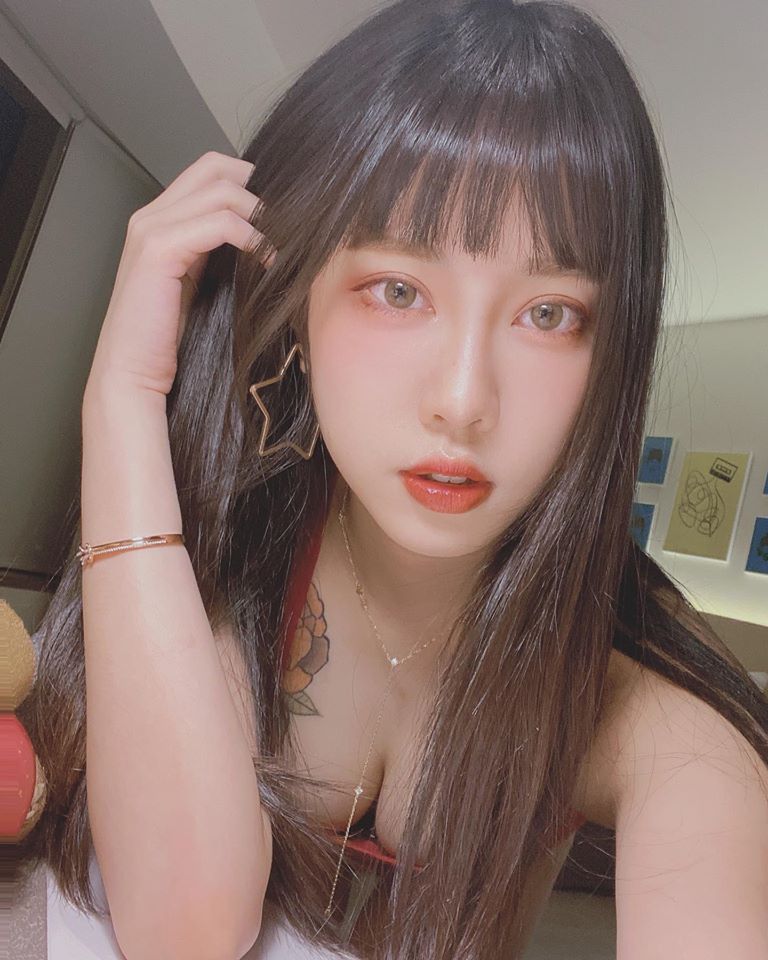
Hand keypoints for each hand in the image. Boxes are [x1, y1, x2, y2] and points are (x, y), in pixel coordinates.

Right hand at [85, 151, 274, 398]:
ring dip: (263, 215)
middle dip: (261, 189)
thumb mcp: (201, 285)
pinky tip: (270, 260)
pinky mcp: (158, 250)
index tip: (284, 218)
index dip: (252, 184)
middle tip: (289, 225)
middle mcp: (152, 215)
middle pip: (216, 167)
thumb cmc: (169, 341)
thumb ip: (219, 254)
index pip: (211, 171)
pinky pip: (220, 223)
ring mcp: (151, 228)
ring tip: (285, 246)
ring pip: (222, 190)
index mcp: (161, 221)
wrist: (133, 374)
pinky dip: (253, 237)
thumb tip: (267, 238)